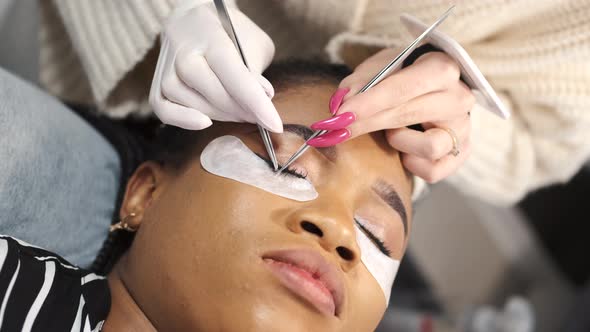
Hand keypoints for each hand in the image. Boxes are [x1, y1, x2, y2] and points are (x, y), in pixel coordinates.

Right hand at [149, 0, 281, 131]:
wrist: (193, 20)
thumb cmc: (229, 32)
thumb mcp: (252, 42)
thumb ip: (256, 69)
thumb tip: (263, 97)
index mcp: (211, 37)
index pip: (235, 75)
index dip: (256, 103)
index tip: (275, 125)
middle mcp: (184, 52)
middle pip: (214, 94)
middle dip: (242, 111)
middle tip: (259, 116)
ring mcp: (167, 69)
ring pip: (193, 104)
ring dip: (221, 116)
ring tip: (239, 112)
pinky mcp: (157, 84)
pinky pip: (165, 111)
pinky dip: (183, 121)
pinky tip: (205, 122)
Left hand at [309, 48, 474, 182]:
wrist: (431, 89)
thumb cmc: (402, 77)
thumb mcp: (380, 68)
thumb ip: (359, 83)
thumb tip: (339, 104)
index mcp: (442, 67)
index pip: (404, 88)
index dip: (370, 103)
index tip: (341, 115)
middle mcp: (459, 98)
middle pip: (410, 115)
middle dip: (368, 123)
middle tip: (337, 129)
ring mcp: (464, 127)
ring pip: (430, 147)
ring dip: (400, 141)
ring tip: (393, 131)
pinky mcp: (462, 153)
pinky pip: (433, 170)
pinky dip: (412, 163)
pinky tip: (405, 149)